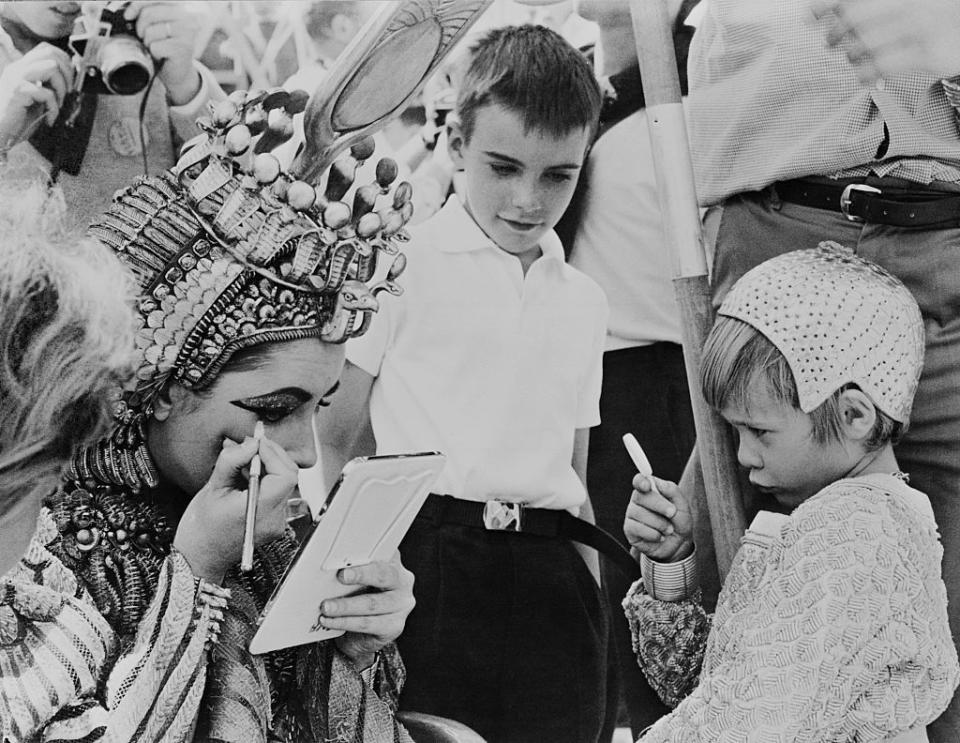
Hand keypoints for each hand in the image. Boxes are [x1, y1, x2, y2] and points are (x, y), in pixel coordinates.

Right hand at [0, 43, 73, 147]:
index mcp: (22, 68)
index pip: (46, 49)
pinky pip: (47, 93)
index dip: (65, 62)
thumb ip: (49, 86)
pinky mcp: (17, 90)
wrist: (0, 135)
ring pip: (52, 67)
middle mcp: (18, 68)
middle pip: (51, 53)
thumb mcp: (38, 99)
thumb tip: (71, 78)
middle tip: (67, 93)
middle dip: (68, 74)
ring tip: (57, 106)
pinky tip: (48, 119)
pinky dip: (54, 109)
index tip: (70, 82)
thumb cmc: (19, 120)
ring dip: (62, 89)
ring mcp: (16, 77)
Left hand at [124, 1, 200, 104]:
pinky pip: (155, 47)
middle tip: (144, 36)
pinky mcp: (183, 48)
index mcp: (180, 7)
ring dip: (148, 42)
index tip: (128, 15)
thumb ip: (147, 12)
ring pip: (150, 31)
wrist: (178, 71)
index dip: (137, 5)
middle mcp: (186, 17)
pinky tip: (162, 55)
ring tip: (156, 46)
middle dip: (140, 27)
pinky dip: (153, 53)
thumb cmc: (165, 46)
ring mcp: (186, 32)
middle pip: (149, 14)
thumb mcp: (157, 24)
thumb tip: (128, 12)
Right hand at [173, 435, 298, 580]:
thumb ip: (233, 461)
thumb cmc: (201, 528)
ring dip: (268, 465)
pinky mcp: (274, 522)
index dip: (272, 453)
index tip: (255, 443)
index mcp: (259, 511)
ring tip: (244, 461)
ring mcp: (276, 522)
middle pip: (288, 476)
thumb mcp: (212, 488)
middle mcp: (274, 518)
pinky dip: (266, 479)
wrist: (200, 558)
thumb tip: (251, 443)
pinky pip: (277, 492)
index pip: (284, 475)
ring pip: (284, 482)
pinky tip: (247, 476)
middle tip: (251, 445)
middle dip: (272, 455)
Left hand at [322, 552, 415, 668]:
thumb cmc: (355, 596)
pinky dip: (346, 622)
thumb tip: (325, 564)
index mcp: (393, 562)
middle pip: (383, 575)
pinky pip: (368, 624)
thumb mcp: (355, 578)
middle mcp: (402, 581)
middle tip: (341, 576)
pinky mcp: (394, 626)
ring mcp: (401, 605)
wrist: (361, 631)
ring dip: (346, 605)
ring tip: (326, 606)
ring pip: (373, 604)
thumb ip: (349, 568)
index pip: (384, 551)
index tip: (351, 551)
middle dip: (361, 574)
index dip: (369, 550)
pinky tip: (330, 621)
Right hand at [624, 474, 692, 562]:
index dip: (641, 481)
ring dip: (660, 523)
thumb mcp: (683, 506)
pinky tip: (660, 537)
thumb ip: (672, 491)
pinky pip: (638, 529)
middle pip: (640, 496)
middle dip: (659, 505)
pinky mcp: (630, 530)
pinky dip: (653, 534)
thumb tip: (658, 483)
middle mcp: (638, 501)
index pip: (639, 481)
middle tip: (672, 513)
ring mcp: (632, 515)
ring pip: (640, 514)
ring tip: (668, 529)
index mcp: (650, 490)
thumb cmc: (678, 522)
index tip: (648, 486)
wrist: (678, 545)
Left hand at [812, 0, 959, 82]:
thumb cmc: (939, 13)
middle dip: (836, 33)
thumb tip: (836, 11)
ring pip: (865, 44)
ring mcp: (923, 26)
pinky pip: (883, 67)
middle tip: (831, 41)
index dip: (828, 2)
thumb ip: (876, 4)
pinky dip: (864, 74)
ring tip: (853, 56)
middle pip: (855, 18)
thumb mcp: (909, 1)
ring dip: (851, 55)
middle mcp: (914, 2)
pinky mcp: (929, 53)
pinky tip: (862, 75)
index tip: (811, 13)